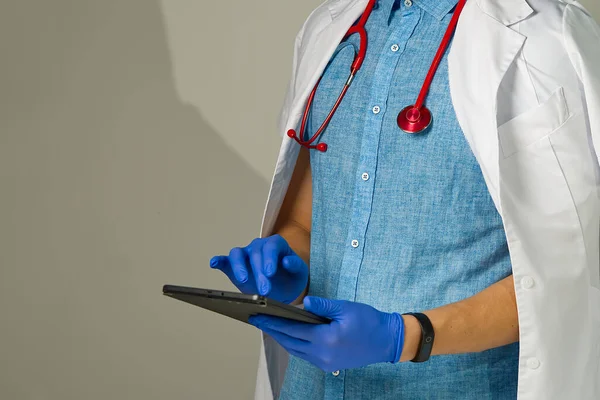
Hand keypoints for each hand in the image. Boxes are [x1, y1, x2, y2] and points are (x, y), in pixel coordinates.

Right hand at [209, 235, 308, 303]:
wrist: (283, 287)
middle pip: (255, 254)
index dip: (269, 258)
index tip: (270, 273)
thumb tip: (286, 261)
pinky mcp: (234, 266)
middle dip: (259, 272)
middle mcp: (259, 246)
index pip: (271, 246)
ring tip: (243, 280)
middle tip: (264, 291)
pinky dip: (219, 260)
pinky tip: (213, 263)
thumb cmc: (292, 278)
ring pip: (237, 254)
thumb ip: (295, 265)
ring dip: (239, 267)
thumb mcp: (300, 273)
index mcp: (276, 244)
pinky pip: (225, 260)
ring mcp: (245, 255)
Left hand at [248, 296, 404, 371]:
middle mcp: (322, 354)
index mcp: (326, 339)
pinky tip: (288, 335)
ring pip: (295, 350)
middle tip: (256, 319)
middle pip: (290, 341)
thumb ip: (323, 305)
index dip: (273, 322)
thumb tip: (303, 302)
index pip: (292, 329)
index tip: (258, 315)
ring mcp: (325, 362)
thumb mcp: (346, 308)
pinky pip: (304, 355)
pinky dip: (293, 345)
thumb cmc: (369, 322)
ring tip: (268, 326)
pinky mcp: (329, 365)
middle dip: (272, 330)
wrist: (388, 342)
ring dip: (281, 338)